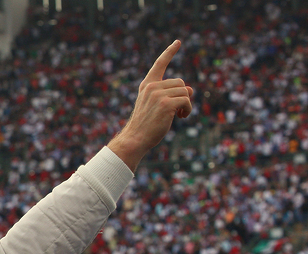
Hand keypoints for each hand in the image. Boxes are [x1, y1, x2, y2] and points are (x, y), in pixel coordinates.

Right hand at [108, 40, 192, 171]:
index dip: (169, 52)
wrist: (135, 139)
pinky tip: (181, 117)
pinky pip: (187, 100)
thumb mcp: (155, 106)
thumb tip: (191, 89)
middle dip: (183, 95)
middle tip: (179, 110)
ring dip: (186, 104)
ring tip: (179, 115)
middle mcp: (152, 87)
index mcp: (147, 85)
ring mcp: (158, 94)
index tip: (178, 42)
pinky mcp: (166, 104)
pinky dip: (188, 110)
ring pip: (185, 91)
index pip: (160, 64)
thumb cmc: (145, 125)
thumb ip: (169, 95)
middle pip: (180, 82)